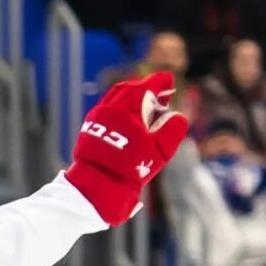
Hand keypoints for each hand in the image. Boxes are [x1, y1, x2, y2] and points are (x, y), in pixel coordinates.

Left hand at [65, 71, 189, 226]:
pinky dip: (119, 108)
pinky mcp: (89, 130)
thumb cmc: (132, 167)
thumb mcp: (161, 149)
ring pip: (114, 99)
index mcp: (126, 109)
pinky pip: (105, 110)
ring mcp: (96, 119)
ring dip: (131, 98)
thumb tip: (176, 116)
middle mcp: (108, 109)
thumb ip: (173, 128)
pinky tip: (128, 121)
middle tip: (160, 96)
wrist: (98, 184)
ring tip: (146, 109)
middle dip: (145, 88)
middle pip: (128, 89)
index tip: (169, 81)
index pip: (145, 86)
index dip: (159, 81)